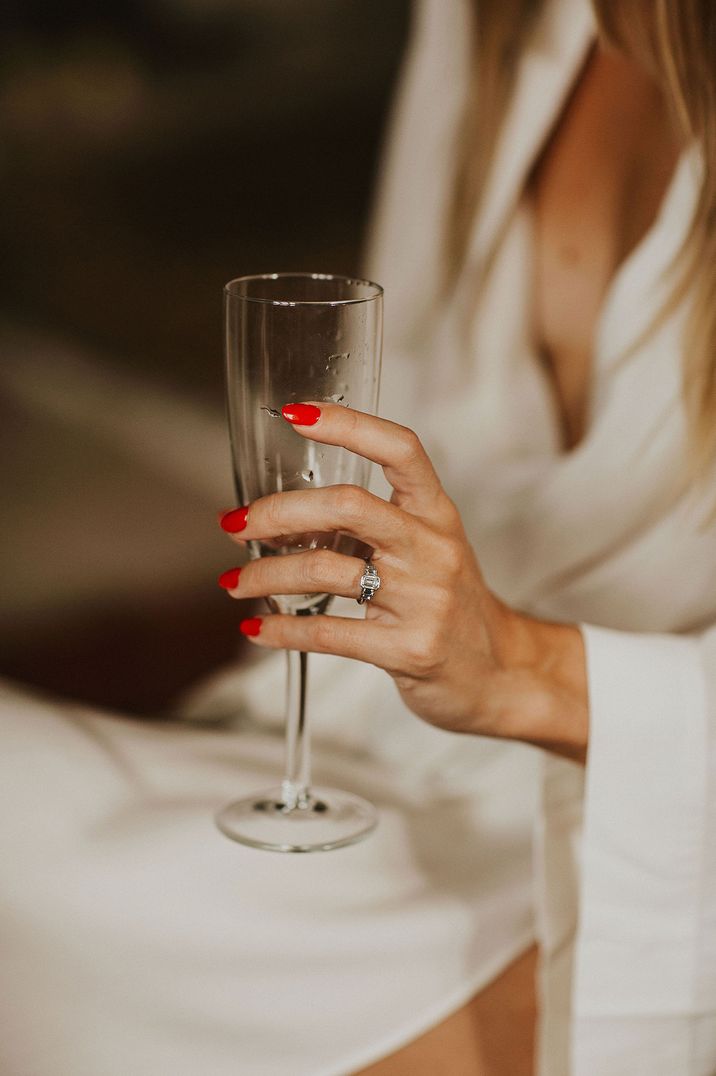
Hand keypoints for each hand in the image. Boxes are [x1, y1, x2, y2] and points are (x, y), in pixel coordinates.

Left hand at [218, 403, 587, 756]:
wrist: (501, 673)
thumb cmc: (450, 604)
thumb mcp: (421, 552)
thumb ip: (360, 529)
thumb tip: (270, 520)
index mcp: (438, 513)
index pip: (400, 449)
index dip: (348, 425)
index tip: (295, 414)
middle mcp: (433, 548)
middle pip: (348, 505)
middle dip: (278, 512)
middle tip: (237, 524)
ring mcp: (424, 600)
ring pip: (326, 571)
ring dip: (265, 575)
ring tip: (235, 582)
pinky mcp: (410, 649)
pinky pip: (329, 633)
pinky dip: (282, 630)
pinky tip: (257, 629)